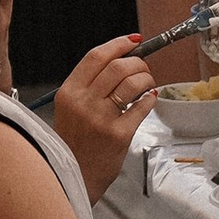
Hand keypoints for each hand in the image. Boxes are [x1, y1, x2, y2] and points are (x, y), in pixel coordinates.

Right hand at [54, 37, 157, 203]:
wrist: (74, 176)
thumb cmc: (74, 140)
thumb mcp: (70, 108)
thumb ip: (89, 84)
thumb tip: (122, 58)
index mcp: (69, 93)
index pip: (96, 56)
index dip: (119, 44)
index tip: (134, 41)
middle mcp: (83, 103)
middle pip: (118, 66)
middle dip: (138, 62)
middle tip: (143, 67)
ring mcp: (101, 119)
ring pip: (132, 83)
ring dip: (146, 78)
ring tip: (147, 82)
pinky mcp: (119, 135)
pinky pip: (142, 106)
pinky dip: (150, 98)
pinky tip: (148, 98)